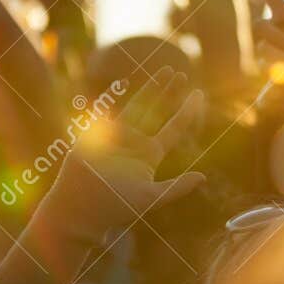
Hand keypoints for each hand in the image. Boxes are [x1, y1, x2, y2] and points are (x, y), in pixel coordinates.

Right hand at [38, 66, 205, 239]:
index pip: (174, 128)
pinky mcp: (95, 134)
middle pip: (156, 111)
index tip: (198, 94)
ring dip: (151, 88)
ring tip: (166, 71)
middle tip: (181, 73)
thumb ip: (177, 187)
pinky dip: (116, 96)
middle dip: (168, 92)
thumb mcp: (151, 198)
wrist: (80, 212)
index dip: (186, 111)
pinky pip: (108, 111)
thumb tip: (203, 177)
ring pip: (137, 105)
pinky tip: (127, 81)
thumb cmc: (115, 209)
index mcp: (149, 154)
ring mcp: (115, 136)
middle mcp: (134, 142)